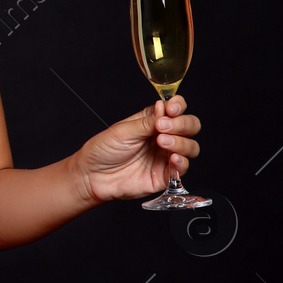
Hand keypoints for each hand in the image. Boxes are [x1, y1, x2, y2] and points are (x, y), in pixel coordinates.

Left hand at [72, 95, 200, 206]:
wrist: (91, 176)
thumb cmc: (103, 150)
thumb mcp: (123, 130)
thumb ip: (147, 121)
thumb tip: (163, 106)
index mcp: (153, 121)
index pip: (176, 109)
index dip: (178, 106)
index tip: (171, 109)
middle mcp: (163, 137)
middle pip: (190, 127)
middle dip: (182, 124)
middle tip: (163, 127)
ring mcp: (166, 157)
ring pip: (191, 147)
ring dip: (181, 142)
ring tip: (162, 141)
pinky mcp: (165, 176)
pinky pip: (182, 169)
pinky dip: (182, 162)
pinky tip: (173, 158)